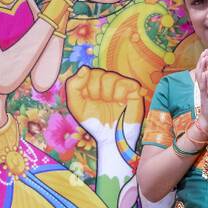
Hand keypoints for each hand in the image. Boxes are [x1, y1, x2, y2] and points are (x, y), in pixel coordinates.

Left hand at [65, 65, 146, 180]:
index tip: (88, 99)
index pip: (88, 72)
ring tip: (111, 104)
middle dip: (95, 91)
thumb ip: (73, 85)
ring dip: (108, 94)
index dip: (86, 85)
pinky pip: (126, 83)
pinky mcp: (134, 91)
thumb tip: (84, 69)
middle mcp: (108, 82)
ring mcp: (121, 86)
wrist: (111, 138)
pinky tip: (120, 103)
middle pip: (98, 73)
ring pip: (112, 77)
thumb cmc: (94, 123)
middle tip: (100, 103)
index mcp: (94, 84)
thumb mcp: (76, 105)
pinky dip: (120, 94)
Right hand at [191, 53, 207, 136]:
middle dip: (204, 61)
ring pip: (202, 78)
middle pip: (203, 71)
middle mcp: (205, 88)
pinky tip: (205, 73)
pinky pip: (204, 88)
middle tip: (205, 51)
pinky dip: (204, 80)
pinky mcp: (205, 99)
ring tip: (204, 58)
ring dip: (203, 68)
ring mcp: (204, 93)